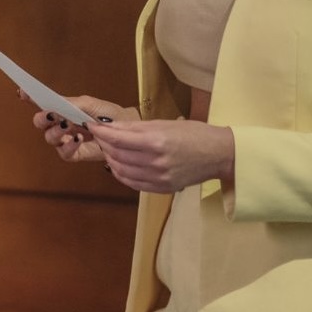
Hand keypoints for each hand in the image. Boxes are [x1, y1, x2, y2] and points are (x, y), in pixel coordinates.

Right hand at [31, 95, 138, 163]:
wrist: (126, 131)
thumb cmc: (109, 115)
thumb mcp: (90, 104)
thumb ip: (72, 103)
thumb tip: (56, 102)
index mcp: (62, 109)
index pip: (41, 103)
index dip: (30, 98)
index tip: (22, 93)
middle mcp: (60, 124)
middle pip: (40, 122)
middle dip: (42, 118)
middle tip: (52, 115)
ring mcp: (66, 140)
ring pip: (50, 138)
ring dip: (56, 131)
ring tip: (68, 126)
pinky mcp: (74, 154)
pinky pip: (64, 153)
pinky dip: (68, 146)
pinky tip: (77, 139)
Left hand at [91, 119, 234, 192]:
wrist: (219, 155)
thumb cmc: (194, 134)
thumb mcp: (164, 124)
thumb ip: (135, 127)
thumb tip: (111, 126)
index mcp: (156, 141)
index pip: (118, 138)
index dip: (101, 132)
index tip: (92, 126)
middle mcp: (156, 161)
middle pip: (117, 155)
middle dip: (105, 144)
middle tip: (101, 136)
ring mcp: (159, 178)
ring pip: (122, 170)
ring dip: (110, 159)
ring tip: (109, 150)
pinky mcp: (162, 188)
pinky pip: (133, 183)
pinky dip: (121, 174)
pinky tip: (118, 165)